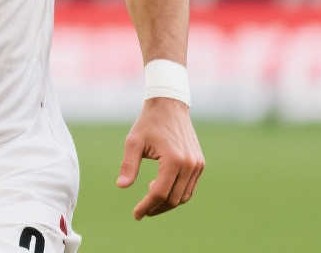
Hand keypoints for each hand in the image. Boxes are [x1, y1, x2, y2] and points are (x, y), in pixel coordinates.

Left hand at [116, 97, 204, 218]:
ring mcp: (197, 165)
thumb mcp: (133, 142)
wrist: (169, 106)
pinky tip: (160, 188)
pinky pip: (189, 187)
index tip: (136, 214)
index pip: (160, 193)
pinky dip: (176, 193)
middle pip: (174, 199)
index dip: (146, 206)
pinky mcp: (199, 163)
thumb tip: (121, 186)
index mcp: (174, 160)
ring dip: (167, 203)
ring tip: (149, 200)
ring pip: (184, 196)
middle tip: (142, 210)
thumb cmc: (148, 123)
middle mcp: (189, 165)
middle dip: (157, 208)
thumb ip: (128, 165)